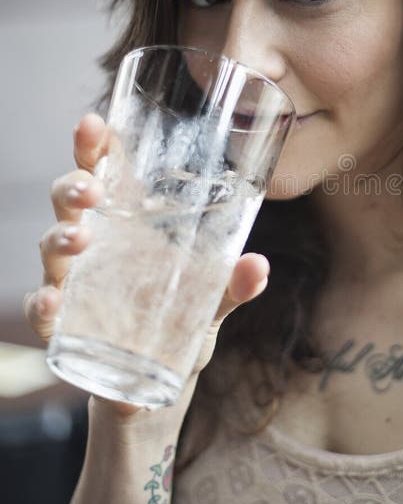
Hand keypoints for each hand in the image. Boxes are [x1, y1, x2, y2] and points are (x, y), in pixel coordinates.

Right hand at [23, 112, 269, 416]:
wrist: (162, 381)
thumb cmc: (184, 321)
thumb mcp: (215, 301)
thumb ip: (235, 284)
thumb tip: (258, 266)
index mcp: (131, 224)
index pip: (106, 172)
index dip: (94, 146)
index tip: (93, 122)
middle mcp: (97, 245)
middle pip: (70, 201)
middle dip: (73, 187)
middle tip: (90, 189)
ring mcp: (77, 283)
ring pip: (52, 247)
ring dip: (60, 239)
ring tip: (79, 240)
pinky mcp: (66, 326)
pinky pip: (43, 309)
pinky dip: (43, 307)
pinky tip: (53, 307)